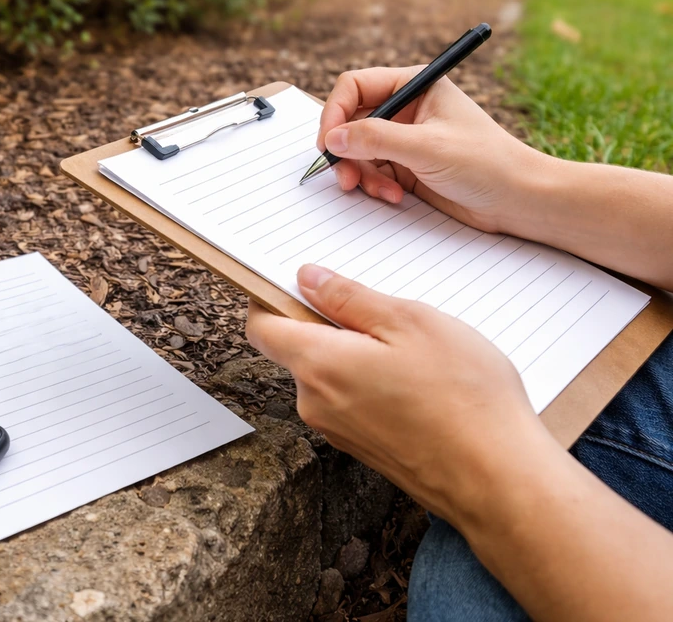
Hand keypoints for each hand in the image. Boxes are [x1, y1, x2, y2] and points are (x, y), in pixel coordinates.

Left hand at [246, 263, 551, 523]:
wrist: (499, 481)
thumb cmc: (464, 399)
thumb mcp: (411, 322)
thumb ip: (350, 298)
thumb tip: (309, 279)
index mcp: (319, 365)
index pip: (262, 327)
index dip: (270, 297)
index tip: (297, 281)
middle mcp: (316, 403)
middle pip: (298, 348)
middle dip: (330, 323)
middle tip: (384, 313)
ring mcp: (338, 431)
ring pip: (330, 374)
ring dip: (357, 354)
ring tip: (413, 351)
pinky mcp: (363, 448)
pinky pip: (352, 401)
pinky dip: (372, 383)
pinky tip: (418, 382)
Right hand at [318, 67, 549, 233]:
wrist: (518, 200)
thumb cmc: (487, 162)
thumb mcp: (426, 147)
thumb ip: (376, 139)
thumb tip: (333, 138)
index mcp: (415, 85)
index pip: (355, 87)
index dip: (335, 112)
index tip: (329, 143)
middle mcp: (406, 108)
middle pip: (350, 121)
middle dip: (345, 150)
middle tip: (344, 176)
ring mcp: (404, 138)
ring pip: (357, 150)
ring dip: (360, 173)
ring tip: (378, 191)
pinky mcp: (405, 166)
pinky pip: (371, 172)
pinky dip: (374, 186)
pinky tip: (395, 197)